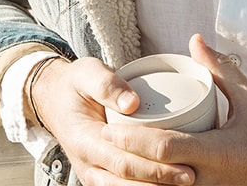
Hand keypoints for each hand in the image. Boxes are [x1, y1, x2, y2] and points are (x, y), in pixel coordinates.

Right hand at [30, 56, 195, 185]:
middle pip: (127, 182)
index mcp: (84, 140)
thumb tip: (132, 103)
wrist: (55, 100)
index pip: (122, 161)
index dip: (153, 167)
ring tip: (183, 184)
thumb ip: (107, 85)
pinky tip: (165, 183)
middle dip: (161, 182)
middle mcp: (87, 163)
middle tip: (191, 176)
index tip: (183, 164)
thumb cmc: (74, 85)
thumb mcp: (86, 73)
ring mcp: (93, 173)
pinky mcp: (101, 176)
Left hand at [99, 35, 246, 184]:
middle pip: (154, 177)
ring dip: (137, 180)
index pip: (164, 148)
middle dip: (125, 163)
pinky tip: (142, 177)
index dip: (133, 140)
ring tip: (114, 162)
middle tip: (102, 144)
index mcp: (216, 152)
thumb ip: (219, 69)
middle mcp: (209, 179)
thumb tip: (195, 40)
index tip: (110, 130)